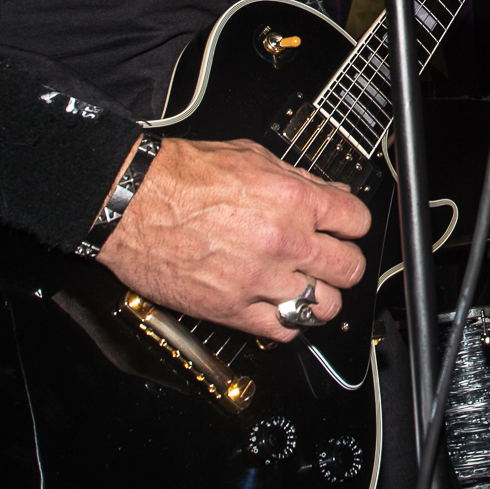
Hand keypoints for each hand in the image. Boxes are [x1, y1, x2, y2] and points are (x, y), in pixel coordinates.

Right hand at [97, 136, 371, 339]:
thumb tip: (328, 195)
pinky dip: (287, 322)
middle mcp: (284, 240)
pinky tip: (280, 308)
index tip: (345, 230)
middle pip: (349, 268)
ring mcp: (260, 278)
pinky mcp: (232, 309)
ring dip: (320, 298)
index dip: (353, 225)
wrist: (133, 202)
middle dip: (344, 264)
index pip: (357, 221)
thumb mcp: (252, 158)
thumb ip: (297, 180)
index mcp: (293, 199)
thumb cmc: (181, 177)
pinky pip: (283, 331)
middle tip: (332, 261)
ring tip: (308, 289)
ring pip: (324, 306)